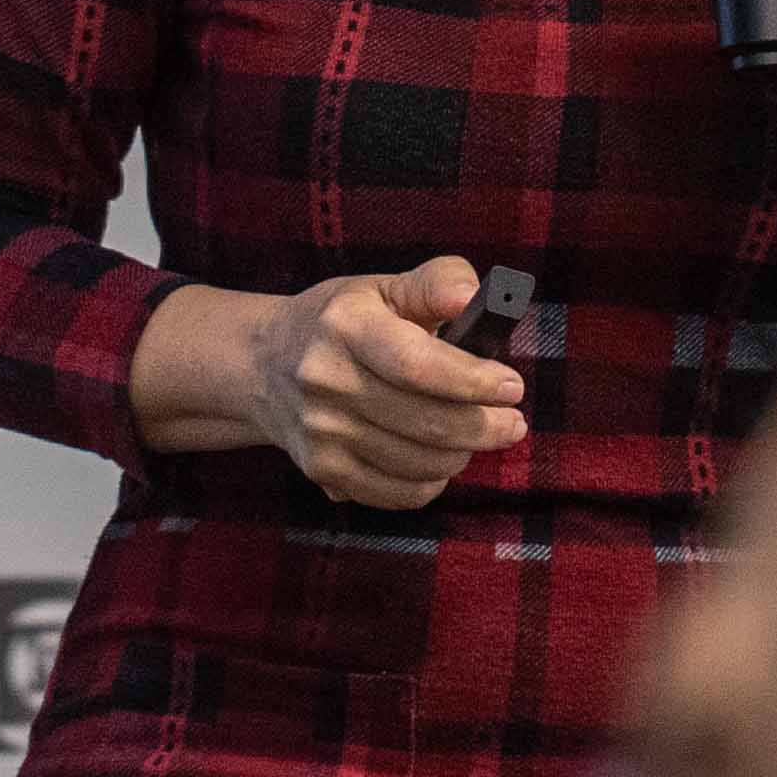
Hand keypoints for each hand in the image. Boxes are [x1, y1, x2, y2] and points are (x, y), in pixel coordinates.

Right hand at [246, 257, 526, 507]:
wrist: (264, 365)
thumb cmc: (341, 322)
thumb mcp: (383, 288)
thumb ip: (436, 283)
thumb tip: (473, 298)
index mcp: (345, 325)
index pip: (417, 364)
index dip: (472, 380)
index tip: (511, 386)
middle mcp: (325, 380)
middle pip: (426, 421)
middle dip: (485, 426)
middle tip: (512, 422)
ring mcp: (321, 431)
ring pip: (419, 463)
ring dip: (462, 453)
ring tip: (473, 434)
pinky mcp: (322, 469)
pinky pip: (398, 493)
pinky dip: (431, 482)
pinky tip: (438, 458)